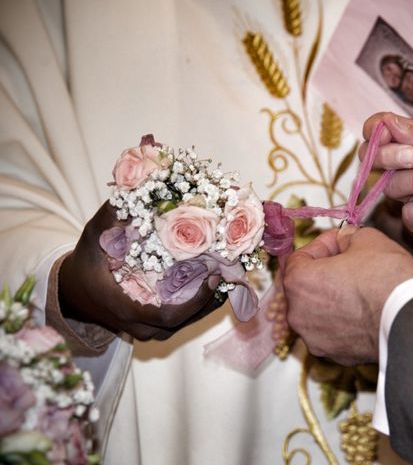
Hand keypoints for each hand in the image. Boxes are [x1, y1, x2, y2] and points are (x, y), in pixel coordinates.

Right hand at [58, 202, 223, 339]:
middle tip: (230, 273)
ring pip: (185, 323)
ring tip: (230, 278)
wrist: (73, 291)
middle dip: (210, 299)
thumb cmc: (85, 264)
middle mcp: (138, 326)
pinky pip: (181, 320)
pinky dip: (199, 304)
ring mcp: (146, 330)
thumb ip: (109, 217)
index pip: (168, 316)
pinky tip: (215, 284)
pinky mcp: (152, 326)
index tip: (213, 278)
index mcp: (125, 309)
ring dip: (209, 303)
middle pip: (184, 321)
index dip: (195, 301)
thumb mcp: (93, 238)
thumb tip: (131, 191)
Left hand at [284, 226, 412, 365]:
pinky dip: (342, 320)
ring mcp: (314, 338)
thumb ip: (345, 237)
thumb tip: (343, 241)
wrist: (412, 320)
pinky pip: (332, 330)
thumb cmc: (387, 278)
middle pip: (304, 286)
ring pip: (317, 311)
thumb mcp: (366, 238)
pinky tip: (364, 310)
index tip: (340, 242)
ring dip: (332, 298)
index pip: (299, 257)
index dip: (322, 245)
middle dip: (323, 272)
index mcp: (299, 282)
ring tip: (358, 288)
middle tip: (349, 262)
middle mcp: (298, 314)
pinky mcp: (334, 355)